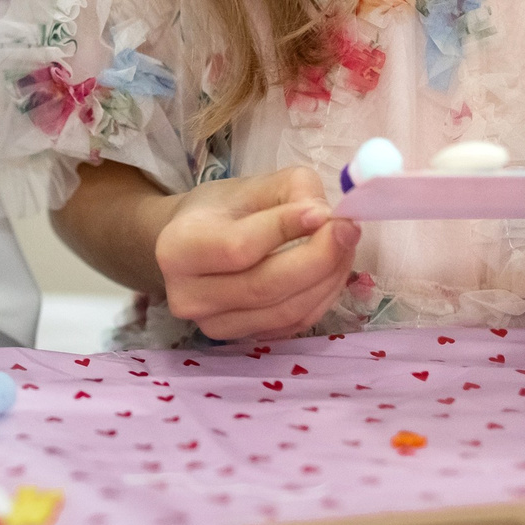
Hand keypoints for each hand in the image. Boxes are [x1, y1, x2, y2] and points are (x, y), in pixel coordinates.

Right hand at [156, 166, 360, 341]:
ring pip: (285, 311)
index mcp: (177, 248)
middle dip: (319, 258)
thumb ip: (293, 190)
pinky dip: (321, 298)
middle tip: (348, 230)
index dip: (285, 230)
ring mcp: (212, 326)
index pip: (238, 247)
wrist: (192, 246)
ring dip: (327, 279)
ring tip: (344, 246)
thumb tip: (326, 218)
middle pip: (265, 286)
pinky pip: (292, 325)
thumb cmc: (222, 210)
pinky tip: (331, 271)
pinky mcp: (240, 341)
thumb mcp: (253, 184)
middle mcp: (187, 295)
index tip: (325, 212)